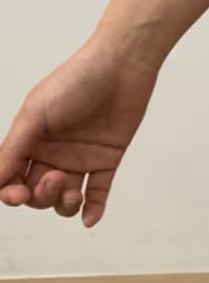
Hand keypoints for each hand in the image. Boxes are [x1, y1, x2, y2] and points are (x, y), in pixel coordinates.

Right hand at [0, 38, 161, 228]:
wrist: (122, 64)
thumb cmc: (76, 79)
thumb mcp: (36, 112)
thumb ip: (14, 148)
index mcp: (30, 139)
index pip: (10, 177)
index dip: (10, 192)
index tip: (17, 194)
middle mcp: (53, 151)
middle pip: (37, 192)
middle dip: (40, 195)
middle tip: (55, 179)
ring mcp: (80, 157)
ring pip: (65, 197)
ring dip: (65, 204)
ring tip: (73, 192)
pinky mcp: (108, 159)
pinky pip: (98, 192)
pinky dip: (94, 208)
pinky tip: (90, 218)